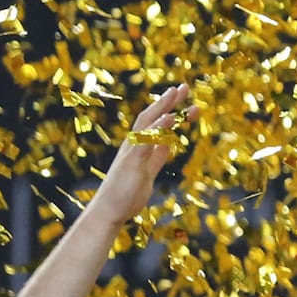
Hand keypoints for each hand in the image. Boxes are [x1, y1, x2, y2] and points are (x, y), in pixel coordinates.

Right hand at [91, 85, 191, 219]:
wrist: (109, 211)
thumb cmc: (127, 194)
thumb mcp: (149, 172)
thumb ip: (157, 158)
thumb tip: (168, 144)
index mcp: (140, 147)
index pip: (157, 123)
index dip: (171, 110)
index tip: (187, 99)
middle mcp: (134, 145)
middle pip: (152, 116)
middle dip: (168, 100)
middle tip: (185, 86)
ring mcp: (132, 151)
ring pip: (147, 123)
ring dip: (163, 107)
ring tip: (177, 93)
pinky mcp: (132, 161)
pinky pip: (146, 140)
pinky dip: (158, 127)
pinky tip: (170, 117)